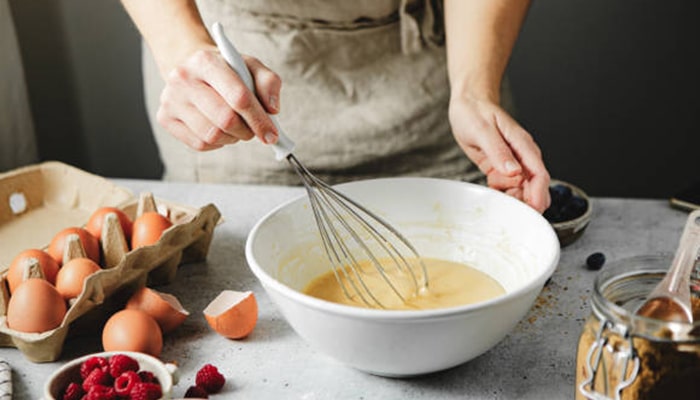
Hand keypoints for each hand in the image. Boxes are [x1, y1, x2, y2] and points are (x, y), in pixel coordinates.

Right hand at [156, 46, 280, 149]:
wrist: (193, 69)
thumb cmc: (226, 70)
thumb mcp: (251, 66)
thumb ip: (268, 83)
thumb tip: (272, 109)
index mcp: (206, 61)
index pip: (238, 97)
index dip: (259, 119)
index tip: (271, 134)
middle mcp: (183, 78)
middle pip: (225, 120)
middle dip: (247, 130)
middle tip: (253, 130)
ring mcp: (171, 99)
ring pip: (212, 136)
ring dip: (233, 138)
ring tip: (236, 126)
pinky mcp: (165, 118)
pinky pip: (200, 144)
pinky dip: (217, 143)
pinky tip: (219, 128)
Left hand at [449, 95, 550, 212]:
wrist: (468, 105)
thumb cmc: (476, 112)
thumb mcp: (483, 130)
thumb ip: (498, 151)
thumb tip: (514, 171)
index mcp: (523, 145)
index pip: (539, 174)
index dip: (538, 194)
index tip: (533, 210)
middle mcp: (522, 156)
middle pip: (534, 187)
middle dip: (527, 202)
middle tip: (512, 211)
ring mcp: (513, 164)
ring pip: (522, 191)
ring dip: (513, 199)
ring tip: (498, 196)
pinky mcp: (501, 170)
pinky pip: (507, 188)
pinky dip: (502, 194)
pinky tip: (493, 191)